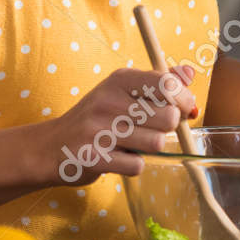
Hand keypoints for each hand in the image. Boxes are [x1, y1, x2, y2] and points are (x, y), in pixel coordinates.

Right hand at [41, 65, 197, 184]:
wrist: (50, 147)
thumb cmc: (95, 118)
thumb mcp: (122, 91)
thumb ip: (159, 82)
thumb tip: (190, 75)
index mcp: (119, 80)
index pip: (168, 85)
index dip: (184, 100)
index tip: (183, 109)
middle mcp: (109, 101)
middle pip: (168, 117)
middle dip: (167, 127)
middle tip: (151, 128)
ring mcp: (99, 130)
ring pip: (157, 142)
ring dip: (150, 147)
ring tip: (133, 143)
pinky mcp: (94, 158)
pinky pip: (137, 165)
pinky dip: (133, 165)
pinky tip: (119, 158)